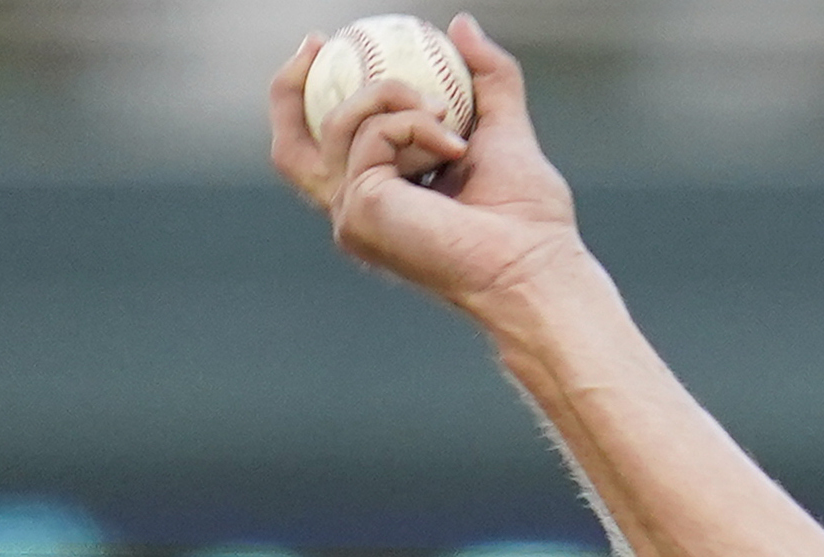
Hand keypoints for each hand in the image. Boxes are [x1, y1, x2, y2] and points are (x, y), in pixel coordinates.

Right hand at [269, 15, 582, 321]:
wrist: (535, 265)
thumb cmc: (529, 220)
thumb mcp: (505, 129)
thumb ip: (487, 78)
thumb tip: (461, 25)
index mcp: (381, 198)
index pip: (323, 148)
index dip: (309, 95)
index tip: (329, 45)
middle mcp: (357, 212)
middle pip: (289, 147)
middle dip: (289, 87)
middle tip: (321, 43)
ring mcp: (353, 215)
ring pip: (340, 122)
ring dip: (392, 97)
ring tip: (446, 115)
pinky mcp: (361, 210)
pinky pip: (373, 136)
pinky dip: (414, 126)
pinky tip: (454, 146)